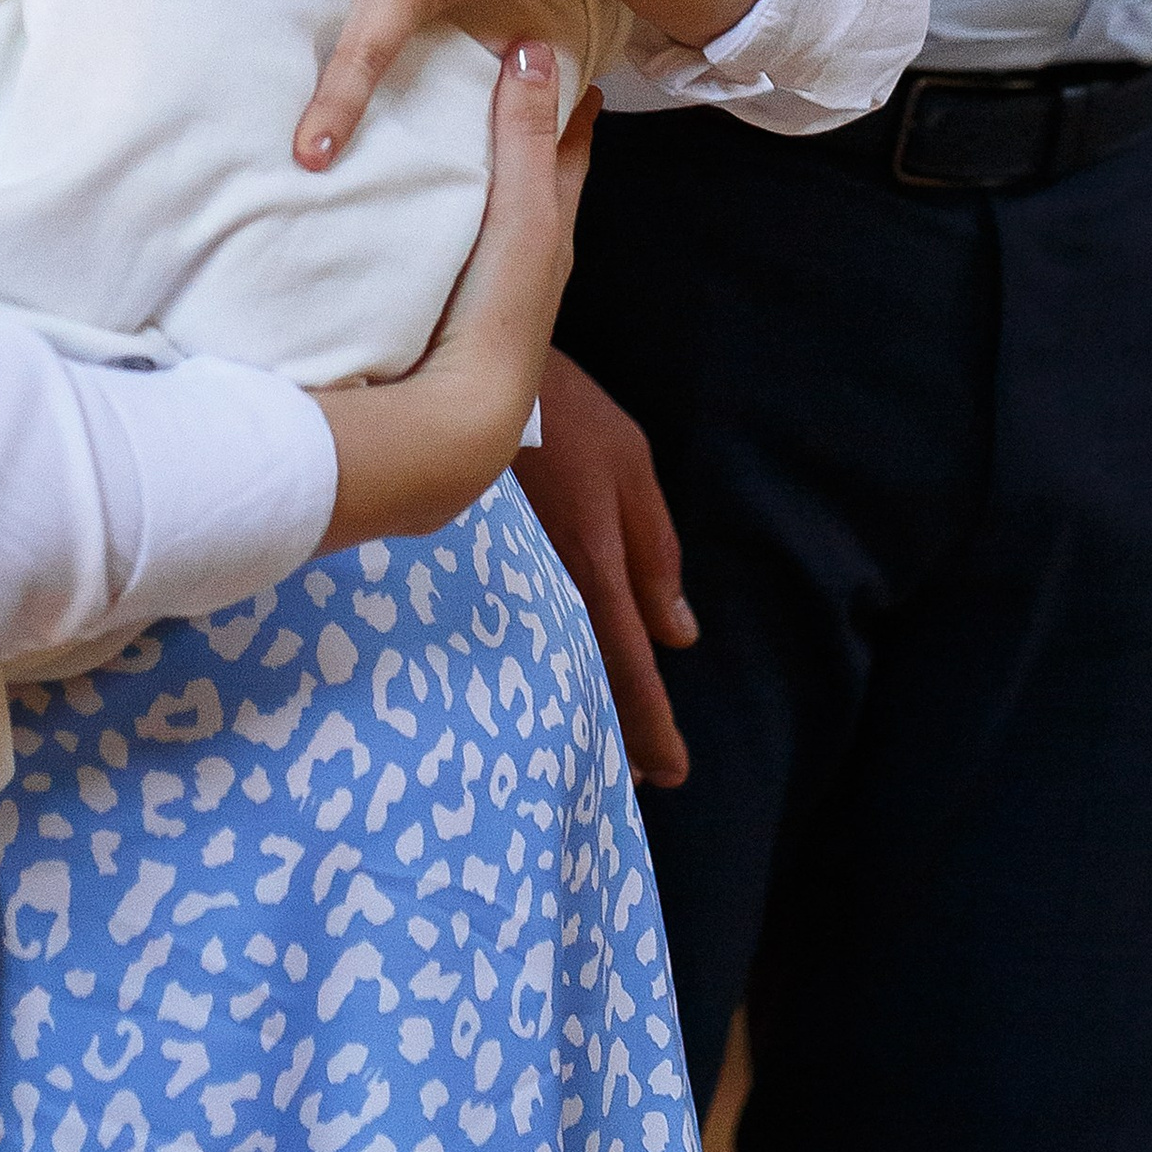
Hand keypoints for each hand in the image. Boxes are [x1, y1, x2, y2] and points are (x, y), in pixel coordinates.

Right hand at [315, 49, 593, 543]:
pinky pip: (449, 243)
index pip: (567, 151)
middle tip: (507, 77)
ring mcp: (484, 289)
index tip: (562, 50)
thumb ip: (523, 134)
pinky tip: (408, 206)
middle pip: (533, 182)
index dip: (568, 104)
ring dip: (482, 175)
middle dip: (528, 134)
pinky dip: (443, 214)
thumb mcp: (522, 210)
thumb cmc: (501, 308)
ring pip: (492, 215)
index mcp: (552, 232)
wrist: (456, 417)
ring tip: (448, 131)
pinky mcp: (443, 310)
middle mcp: (527, 260)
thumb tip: (539, 47)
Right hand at [512, 347, 695, 785]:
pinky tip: (540, 686)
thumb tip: (679, 635)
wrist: (472, 369)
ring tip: (598, 752)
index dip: (651, 724)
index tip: (673, 773)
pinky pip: (515, 635)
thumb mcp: (629, 465)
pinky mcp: (473, 571)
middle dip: (616, 734)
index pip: (627, 664)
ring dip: (576, 709)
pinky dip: (539, 668)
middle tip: (640, 781)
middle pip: (583, 682)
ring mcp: (503, 582)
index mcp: (591, 563)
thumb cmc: (564, 411)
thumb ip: (654, 552)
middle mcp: (545, 587)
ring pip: (547, 667)